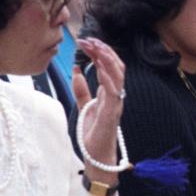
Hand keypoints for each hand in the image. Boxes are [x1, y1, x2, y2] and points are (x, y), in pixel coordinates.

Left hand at [74, 37, 125, 184]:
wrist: (97, 155)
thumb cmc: (93, 133)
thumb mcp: (84, 106)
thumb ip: (81, 89)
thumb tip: (77, 70)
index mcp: (110, 92)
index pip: (109, 65)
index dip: (100, 52)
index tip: (87, 41)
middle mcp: (116, 94)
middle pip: (116, 65)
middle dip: (104, 50)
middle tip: (89, 40)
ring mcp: (116, 102)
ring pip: (118, 74)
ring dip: (107, 59)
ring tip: (95, 48)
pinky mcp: (113, 111)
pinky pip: (114, 90)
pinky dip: (108, 77)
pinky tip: (99, 67)